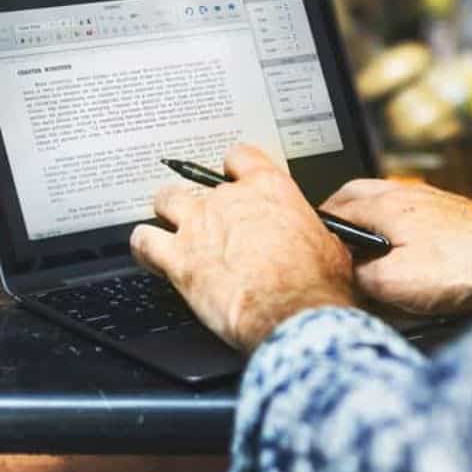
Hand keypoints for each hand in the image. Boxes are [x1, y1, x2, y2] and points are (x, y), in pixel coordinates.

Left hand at [130, 145, 355, 351]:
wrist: (292, 313)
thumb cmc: (314, 284)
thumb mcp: (327, 246)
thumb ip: (309, 232)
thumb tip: (314, 240)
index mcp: (269, 189)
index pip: (241, 157)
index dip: (234, 169)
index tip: (234, 179)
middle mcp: (229, 200)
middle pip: (199, 182)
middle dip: (200, 198)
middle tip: (207, 218)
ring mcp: (198, 227)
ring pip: (166, 200)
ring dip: (167, 212)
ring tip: (172, 226)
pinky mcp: (178, 259)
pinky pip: (144, 241)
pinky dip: (143, 247)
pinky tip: (149, 254)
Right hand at [320, 180, 471, 315]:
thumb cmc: (471, 265)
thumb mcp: (396, 283)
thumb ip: (359, 278)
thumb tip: (344, 277)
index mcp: (386, 205)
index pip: (333, 207)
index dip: (316, 228)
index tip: (306, 244)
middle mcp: (407, 196)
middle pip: (356, 194)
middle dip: (337, 214)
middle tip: (326, 237)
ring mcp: (431, 203)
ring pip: (384, 203)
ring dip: (366, 219)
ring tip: (360, 247)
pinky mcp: (452, 217)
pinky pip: (410, 216)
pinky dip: (395, 229)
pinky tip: (402, 252)